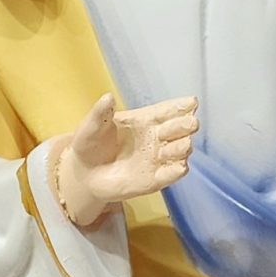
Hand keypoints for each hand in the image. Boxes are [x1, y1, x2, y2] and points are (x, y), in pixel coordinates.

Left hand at [53, 94, 198, 229]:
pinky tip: (177, 166)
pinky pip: (173, 174)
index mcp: (145, 120)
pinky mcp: (155, 179)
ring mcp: (158, 159)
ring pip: (182, 149)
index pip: (169, 110)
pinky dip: (177, 170)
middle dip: (186, 125)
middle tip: (187, 124)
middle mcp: (156, 138)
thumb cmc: (90, 145)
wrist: (84, 174)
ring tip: (171, 147)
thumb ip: (100, 113)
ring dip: (182, 147)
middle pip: (182, 128)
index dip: (182, 105)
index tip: (191, 102)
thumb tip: (108, 97)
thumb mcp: (90, 127)